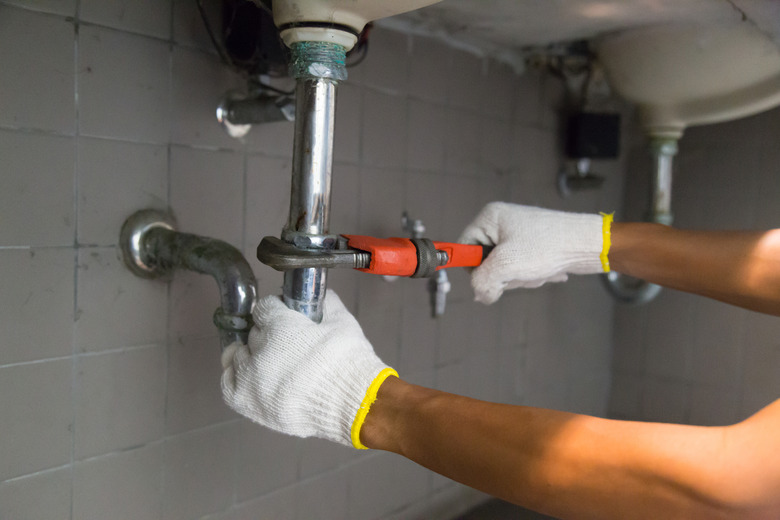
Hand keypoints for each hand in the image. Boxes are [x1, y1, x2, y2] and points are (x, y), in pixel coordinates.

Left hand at [221, 291, 396, 447]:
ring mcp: (251, 378)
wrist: (354, 403)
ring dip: (253, 355)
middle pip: (254, 333)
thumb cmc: (349, 362)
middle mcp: (260, 350)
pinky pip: (228, 383)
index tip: (285, 316)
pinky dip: (236, 377)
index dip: (276, 311)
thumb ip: (327, 303)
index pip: (264, 308)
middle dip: (269, 334)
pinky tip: (250, 376)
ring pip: (240, 356)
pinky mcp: (247, 402)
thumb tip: (321, 297)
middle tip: (287, 344)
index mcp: (281, 327)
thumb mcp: (343, 322)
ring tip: (273, 363)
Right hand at [459, 202, 606, 303]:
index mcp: (490, 218)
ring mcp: (520, 233)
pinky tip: (549, 269)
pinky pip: (522, 267)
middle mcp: (503, 222)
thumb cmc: (547, 247)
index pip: (464, 247)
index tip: (489, 277)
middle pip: (485, 261)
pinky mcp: (535, 244)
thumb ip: (482, 282)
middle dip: (504, 275)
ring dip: (521, 277)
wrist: (589, 244)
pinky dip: (533, 274)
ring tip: (538, 270)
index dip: (473, 267)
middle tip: (520, 271)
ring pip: (505, 268)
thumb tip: (480, 295)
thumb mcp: (506, 266)